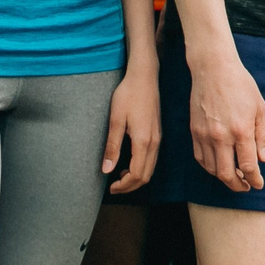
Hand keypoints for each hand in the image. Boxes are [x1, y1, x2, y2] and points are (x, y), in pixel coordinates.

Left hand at [103, 63, 161, 193]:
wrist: (144, 77)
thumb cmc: (128, 94)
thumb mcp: (115, 119)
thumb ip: (112, 146)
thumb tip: (106, 170)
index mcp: (144, 141)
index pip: (137, 175)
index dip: (124, 185)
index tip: (110, 187)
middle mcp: (154, 143)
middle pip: (146, 176)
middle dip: (130, 186)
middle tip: (113, 187)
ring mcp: (158, 138)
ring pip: (150, 169)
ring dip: (136, 178)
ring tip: (119, 177)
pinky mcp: (158, 134)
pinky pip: (152, 159)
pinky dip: (141, 168)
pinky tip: (128, 163)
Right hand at [186, 46, 264, 190]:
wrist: (213, 68)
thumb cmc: (240, 84)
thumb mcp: (260, 107)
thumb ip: (262, 135)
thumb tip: (262, 159)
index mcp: (241, 130)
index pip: (248, 166)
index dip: (255, 179)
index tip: (258, 183)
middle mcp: (221, 136)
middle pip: (227, 174)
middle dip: (238, 185)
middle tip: (245, 186)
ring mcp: (205, 134)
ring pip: (212, 169)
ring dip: (223, 177)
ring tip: (233, 175)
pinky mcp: (194, 131)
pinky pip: (200, 158)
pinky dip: (209, 167)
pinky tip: (218, 165)